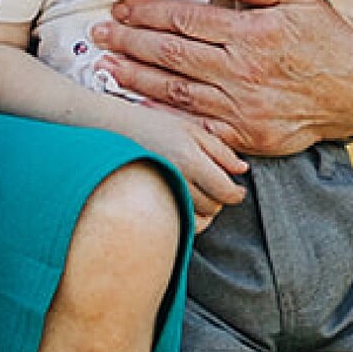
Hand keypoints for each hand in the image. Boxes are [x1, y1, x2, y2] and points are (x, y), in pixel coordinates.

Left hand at [90, 0, 352, 158]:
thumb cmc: (332, 40)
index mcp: (252, 32)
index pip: (185, 20)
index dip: (146, 13)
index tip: (119, 7)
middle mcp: (242, 71)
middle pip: (171, 56)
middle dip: (129, 44)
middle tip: (96, 35)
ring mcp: (243, 109)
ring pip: (176, 94)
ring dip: (135, 81)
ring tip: (105, 68)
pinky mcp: (248, 138)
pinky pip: (198, 129)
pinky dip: (166, 121)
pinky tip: (139, 112)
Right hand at [95, 91, 246, 221]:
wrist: (110, 130)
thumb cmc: (152, 125)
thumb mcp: (190, 129)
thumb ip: (220, 150)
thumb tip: (242, 169)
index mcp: (191, 160)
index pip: (226, 192)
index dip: (237, 193)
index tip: (237, 189)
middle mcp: (177, 181)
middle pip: (213, 207)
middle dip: (219, 199)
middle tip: (214, 185)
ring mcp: (161, 196)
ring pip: (197, 219)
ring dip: (204, 210)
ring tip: (198, 193)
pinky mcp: (149, 206)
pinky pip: (177, 226)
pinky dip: (187, 220)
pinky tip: (184, 204)